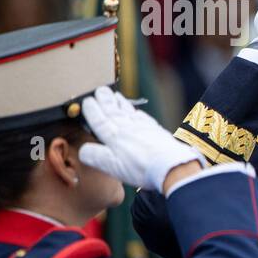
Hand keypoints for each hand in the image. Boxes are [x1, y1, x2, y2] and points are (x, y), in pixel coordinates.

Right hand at [78, 87, 203, 193]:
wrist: (172, 165)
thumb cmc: (141, 168)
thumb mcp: (111, 166)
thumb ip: (95, 156)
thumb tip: (84, 150)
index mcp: (114, 136)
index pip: (100, 120)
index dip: (92, 110)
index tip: (86, 100)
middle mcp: (128, 128)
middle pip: (114, 112)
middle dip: (105, 101)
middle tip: (100, 89)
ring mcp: (144, 128)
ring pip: (129, 112)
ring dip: (120, 103)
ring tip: (115, 95)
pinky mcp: (158, 132)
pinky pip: (144, 118)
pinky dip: (137, 113)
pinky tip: (137, 112)